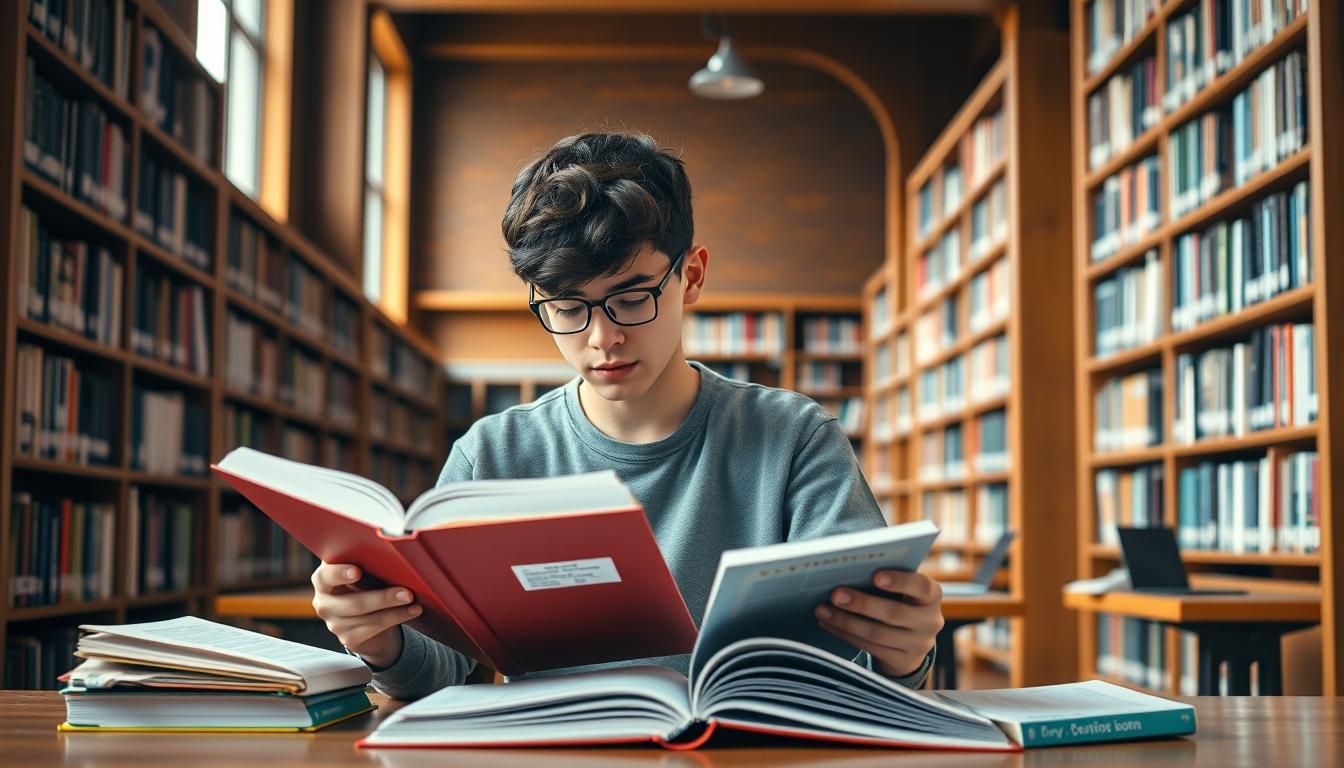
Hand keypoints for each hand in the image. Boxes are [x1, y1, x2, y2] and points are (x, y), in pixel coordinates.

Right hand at [311, 562, 421, 668]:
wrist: (367, 617)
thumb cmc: (364, 585)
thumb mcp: (362, 573)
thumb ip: (365, 563)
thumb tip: (391, 555)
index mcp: (323, 581)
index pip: (325, 576)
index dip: (340, 573)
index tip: (357, 572)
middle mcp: (324, 604)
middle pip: (354, 603)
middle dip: (383, 598)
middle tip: (406, 593)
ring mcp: (335, 624)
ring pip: (368, 618)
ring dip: (395, 610)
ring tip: (413, 602)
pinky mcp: (349, 639)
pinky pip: (375, 629)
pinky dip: (396, 618)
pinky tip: (411, 612)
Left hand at [814, 570, 943, 677]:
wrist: (911, 643)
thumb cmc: (900, 602)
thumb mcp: (903, 591)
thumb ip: (886, 580)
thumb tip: (850, 569)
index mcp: (931, 596)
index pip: (921, 587)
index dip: (899, 581)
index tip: (875, 575)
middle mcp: (930, 621)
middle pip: (893, 613)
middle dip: (861, 604)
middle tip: (835, 594)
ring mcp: (918, 645)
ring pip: (877, 634)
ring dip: (846, 621)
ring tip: (822, 610)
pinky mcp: (902, 662)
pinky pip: (870, 648)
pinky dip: (845, 634)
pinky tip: (829, 623)